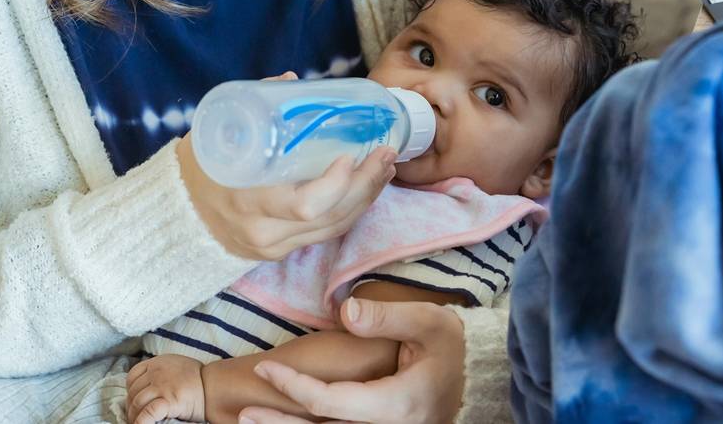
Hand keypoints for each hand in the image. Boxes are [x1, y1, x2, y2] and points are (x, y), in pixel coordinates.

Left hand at [126, 354, 205, 423]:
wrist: (215, 386)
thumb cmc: (198, 379)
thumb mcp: (177, 366)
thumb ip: (161, 372)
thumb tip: (148, 387)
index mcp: (158, 362)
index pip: (132, 376)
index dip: (130, 391)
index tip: (134, 401)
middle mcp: (157, 372)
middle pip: (133, 391)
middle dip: (131, 406)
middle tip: (134, 417)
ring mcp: (162, 386)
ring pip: (137, 402)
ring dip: (134, 416)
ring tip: (138, 423)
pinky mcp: (169, 400)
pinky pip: (148, 413)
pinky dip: (141, 421)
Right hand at [178, 71, 397, 260]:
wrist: (179, 214)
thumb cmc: (202, 167)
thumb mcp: (219, 133)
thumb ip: (255, 107)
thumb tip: (292, 82)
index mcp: (247, 199)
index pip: (305, 205)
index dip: (336, 184)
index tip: (351, 156)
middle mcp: (263, 229)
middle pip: (329, 217)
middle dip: (366, 184)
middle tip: (385, 152)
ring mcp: (274, 245)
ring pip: (334, 228)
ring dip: (366, 197)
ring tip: (385, 167)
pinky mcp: (280, 252)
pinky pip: (325, 234)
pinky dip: (350, 210)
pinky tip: (366, 189)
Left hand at [238, 298, 465, 423]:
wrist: (480, 381)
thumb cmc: (453, 348)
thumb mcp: (429, 322)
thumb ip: (387, 316)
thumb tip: (347, 311)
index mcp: (396, 405)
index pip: (330, 401)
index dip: (294, 386)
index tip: (267, 369)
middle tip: (243, 415)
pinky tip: (288, 423)